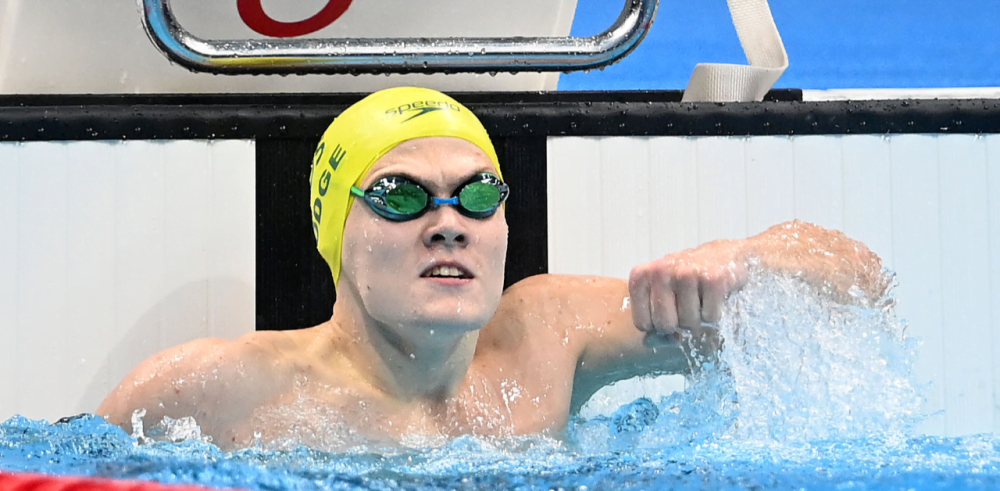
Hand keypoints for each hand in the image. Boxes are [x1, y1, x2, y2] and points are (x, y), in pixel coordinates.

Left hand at [628, 240, 748, 349]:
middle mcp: (659, 271)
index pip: (643, 324)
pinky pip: (710, 317)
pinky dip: (714, 314)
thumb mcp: (661, 296)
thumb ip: (652, 321)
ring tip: (700, 299)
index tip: (669, 313)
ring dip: (698, 319)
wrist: (722, 257)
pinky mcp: (712, 278)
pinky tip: (713, 296)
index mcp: (640, 276)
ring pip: (689, 323)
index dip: (659, 327)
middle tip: (687, 308)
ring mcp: (686, 273)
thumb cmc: (685, 281)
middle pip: (665, 325)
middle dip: (679, 325)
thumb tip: (650, 343)